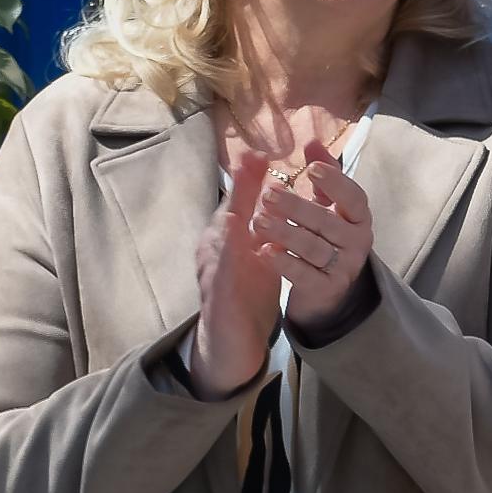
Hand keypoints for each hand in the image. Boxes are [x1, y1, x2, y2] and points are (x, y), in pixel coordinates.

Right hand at [185, 153, 283, 397]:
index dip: (247, 178)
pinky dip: (228, 256)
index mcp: (230, 238)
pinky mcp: (216, 299)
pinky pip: (221, 275)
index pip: (239, 204)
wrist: (231, 341)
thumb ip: (268, 224)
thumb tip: (278, 191)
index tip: (259, 151)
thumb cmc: (245, 293)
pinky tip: (237, 240)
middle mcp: (216, 250)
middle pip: (227, 214)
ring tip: (245, 193)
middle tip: (252, 158)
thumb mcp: (260, 252)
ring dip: (231, 217)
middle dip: (238, 187)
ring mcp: (213, 273)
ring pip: (221, 241)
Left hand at [256, 140, 374, 333]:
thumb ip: (323, 175)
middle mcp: (358, 242)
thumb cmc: (324, 237)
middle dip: (297, 207)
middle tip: (267, 194)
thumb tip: (311, 140)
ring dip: (285, 233)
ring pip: (314, 248)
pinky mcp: (327, 290)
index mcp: (359, 218)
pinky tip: (263, 250)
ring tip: (257, 220)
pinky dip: (284, 262)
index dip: (335, 182)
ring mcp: (344, 268)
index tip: (310, 168)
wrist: (325, 288)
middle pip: (328, 222)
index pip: (354, 197)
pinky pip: (305, 275)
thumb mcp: (327, 205)